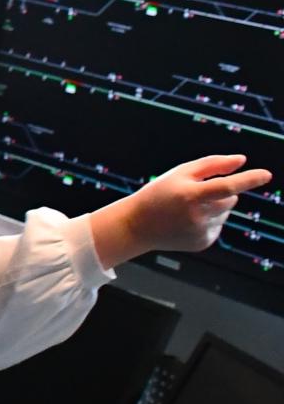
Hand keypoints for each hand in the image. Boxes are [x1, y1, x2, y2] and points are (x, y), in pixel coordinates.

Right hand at [89, 155, 272, 267]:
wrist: (136, 226)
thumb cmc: (158, 194)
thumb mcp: (179, 173)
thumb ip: (212, 165)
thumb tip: (241, 161)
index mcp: (190, 195)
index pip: (226, 186)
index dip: (248, 180)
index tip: (266, 175)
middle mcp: (197, 216)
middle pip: (231, 198)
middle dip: (221, 193)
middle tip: (194, 195)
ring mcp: (201, 232)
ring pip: (226, 212)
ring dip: (214, 207)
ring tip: (187, 210)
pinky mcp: (203, 242)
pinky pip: (219, 225)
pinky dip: (209, 221)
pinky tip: (187, 222)